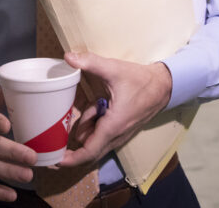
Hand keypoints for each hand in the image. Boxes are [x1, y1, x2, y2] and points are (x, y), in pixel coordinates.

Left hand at [56, 52, 171, 167]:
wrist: (164, 85)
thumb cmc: (140, 80)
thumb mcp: (114, 69)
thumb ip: (90, 62)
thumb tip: (67, 56)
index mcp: (113, 125)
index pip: (89, 151)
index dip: (71, 159)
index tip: (54, 161)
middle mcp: (116, 135)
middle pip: (90, 151)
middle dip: (71, 149)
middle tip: (53, 141)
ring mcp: (120, 134)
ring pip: (95, 140)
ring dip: (85, 128)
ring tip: (85, 107)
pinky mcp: (121, 129)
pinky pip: (102, 134)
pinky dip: (93, 124)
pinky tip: (94, 106)